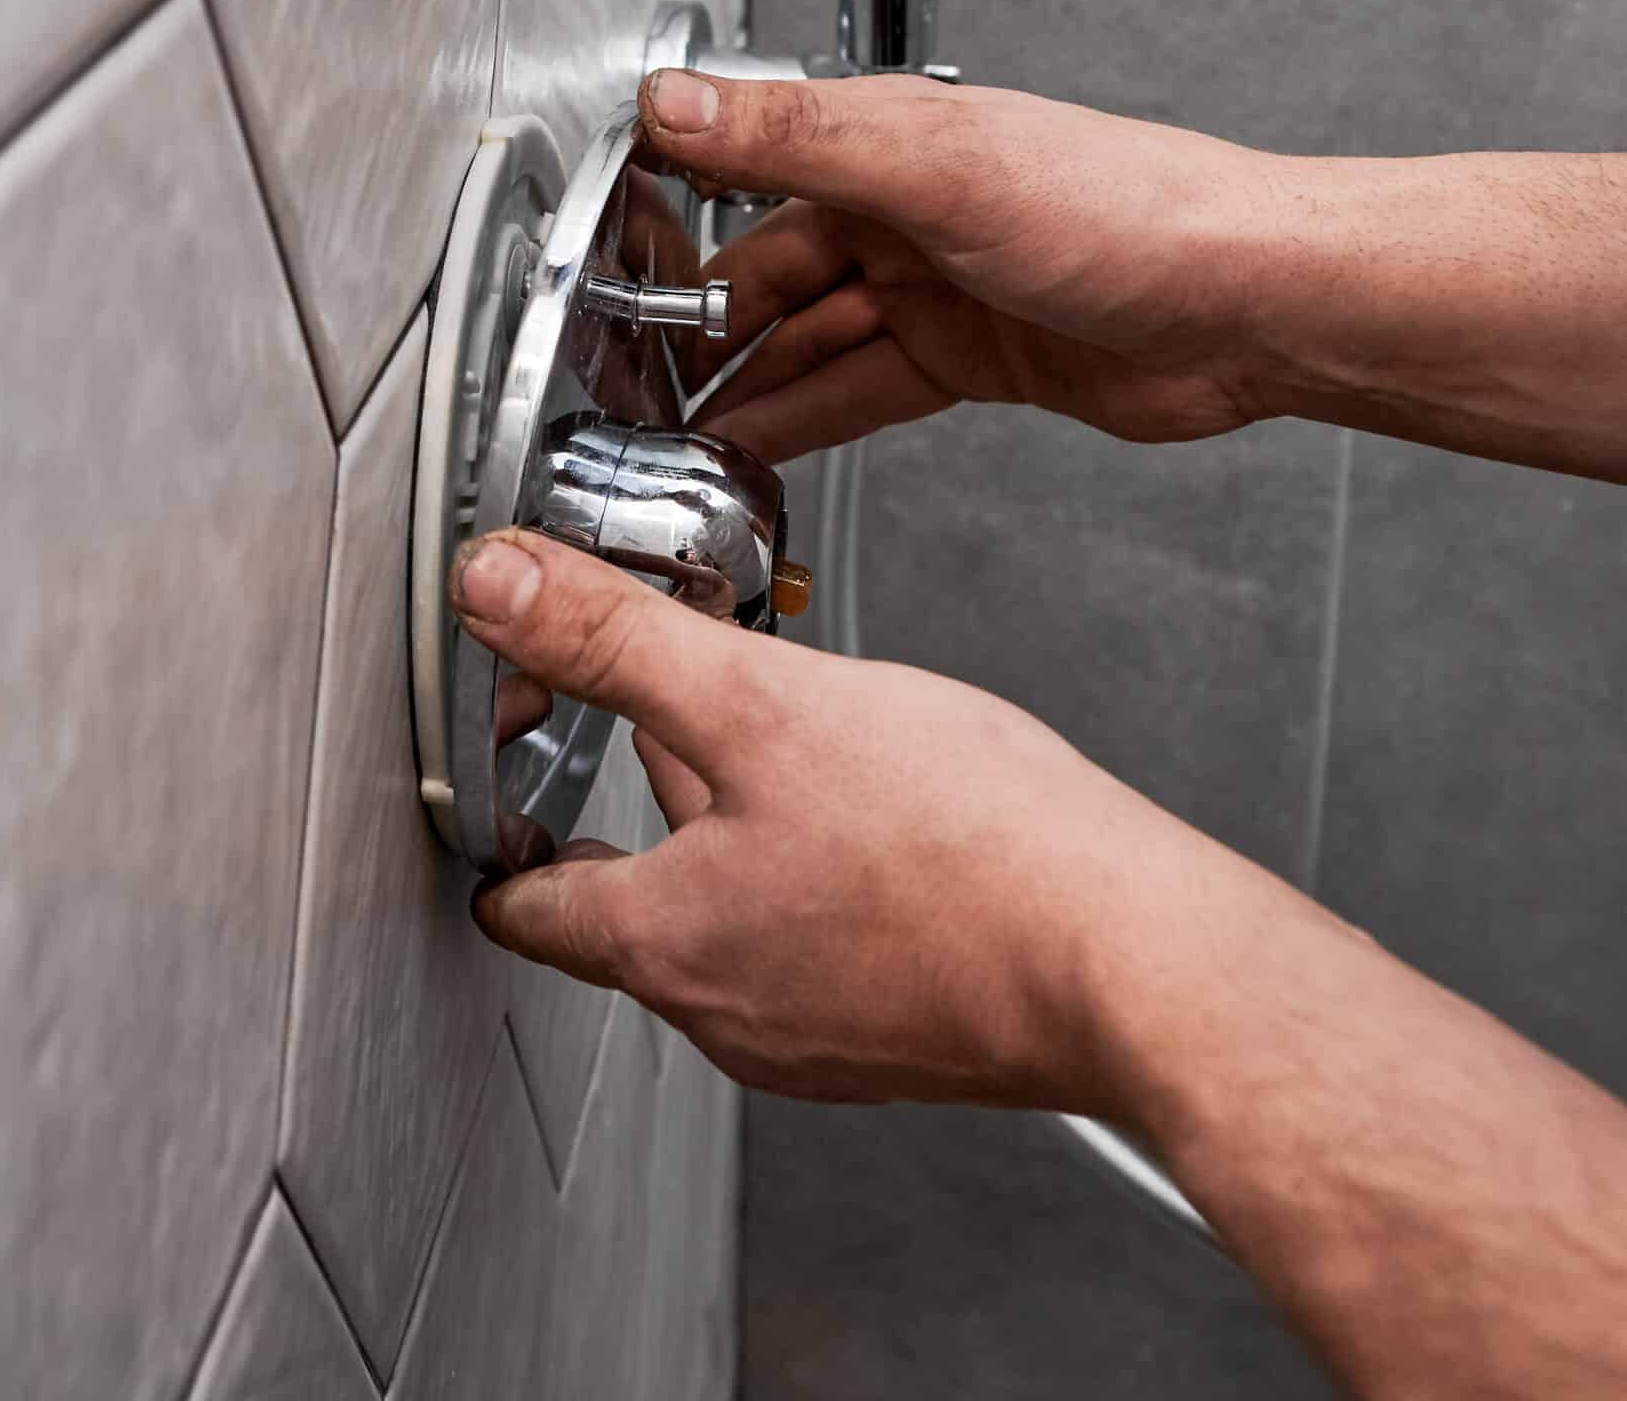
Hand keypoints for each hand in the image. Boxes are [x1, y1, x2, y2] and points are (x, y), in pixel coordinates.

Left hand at [448, 523, 1271, 1109]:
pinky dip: (825, 875)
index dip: (509, 820)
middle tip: (674, 710)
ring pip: (740, 913)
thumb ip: (619, 643)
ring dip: (744, 829)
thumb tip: (498, 589)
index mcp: (667, 941)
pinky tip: (888, 816)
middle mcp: (728, 1012)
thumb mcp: (765, 704)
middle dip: (651, 796)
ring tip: (797, 743)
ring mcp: (820, 1036)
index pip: (529, 902)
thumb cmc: (970, 850)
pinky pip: (826, 941)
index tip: (511, 770)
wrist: (1128, 957)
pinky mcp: (902, 1033)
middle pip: (639, 897)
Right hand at [641, 67, 1290, 461]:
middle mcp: (908, 211)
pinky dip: (810, 418)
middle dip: (699, 329)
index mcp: (890, 143)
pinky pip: (865, 388)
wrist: (1251, 303)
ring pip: (812, 339)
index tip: (601, 273)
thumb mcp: (943, 166)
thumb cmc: (1135, 211)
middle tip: (627, 387)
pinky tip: (762, 445)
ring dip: (746, 386)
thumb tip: (677, 100)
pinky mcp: (977, 358)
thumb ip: (801, 137)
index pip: (748, 172)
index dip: (672, 224)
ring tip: (673, 436)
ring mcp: (942, 287)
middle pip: (770, 273)